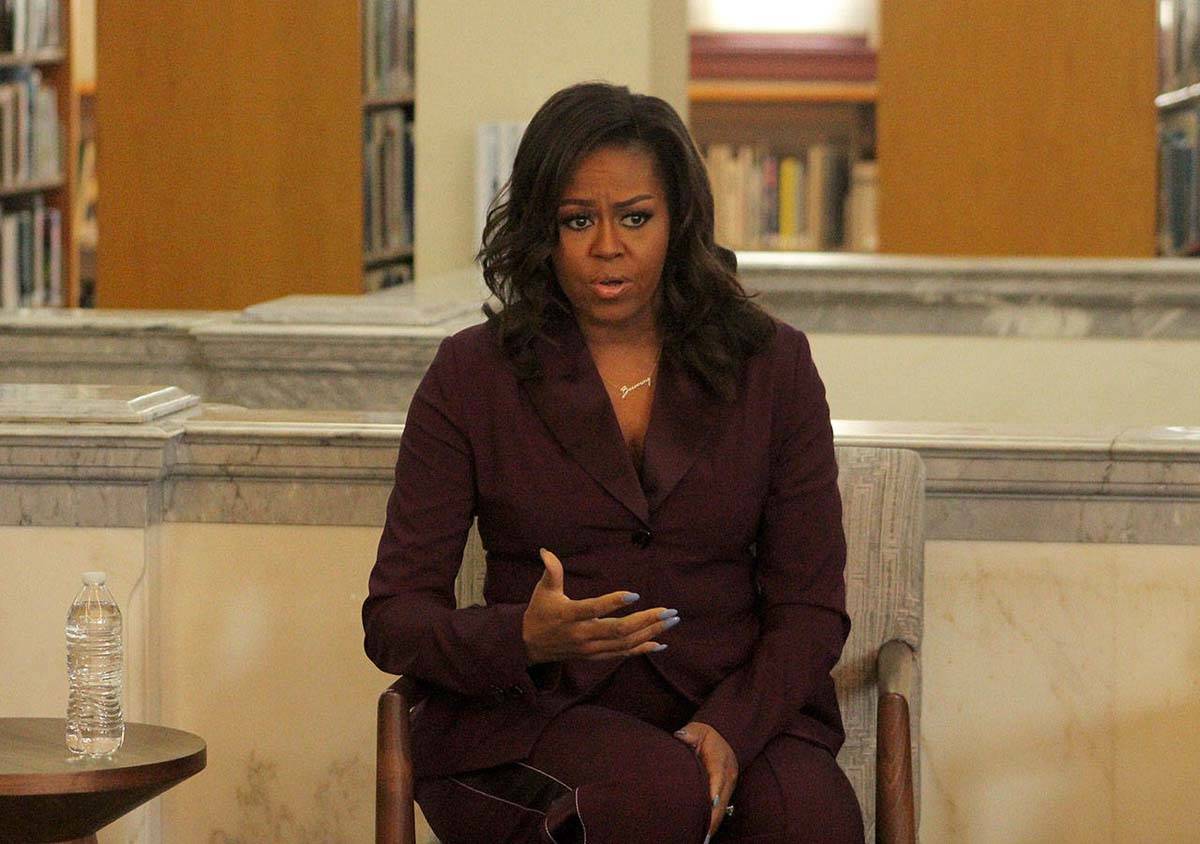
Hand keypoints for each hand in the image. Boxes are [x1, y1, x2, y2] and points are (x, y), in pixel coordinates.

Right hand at [522, 548, 678, 663]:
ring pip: (625, 643)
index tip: (634, 594)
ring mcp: (591, 648)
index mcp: (570, 615)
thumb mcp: (543, 590)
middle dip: (646, 621)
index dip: (614, 602)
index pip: (594, 609)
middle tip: (669, 611)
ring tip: (671, 621)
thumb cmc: (540, 612)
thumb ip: (551, 571)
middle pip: (618, 630)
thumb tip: (546, 551)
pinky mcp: (595, 656)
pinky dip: (642, 649)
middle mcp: (582, 634)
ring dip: (651, 633)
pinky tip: (660, 643)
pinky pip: (622, 654)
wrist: (529, 646)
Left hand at [673, 722, 737, 842]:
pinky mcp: (726, 791)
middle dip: (712, 821)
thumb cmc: (705, 735)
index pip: (717, 783)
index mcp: (721, 763)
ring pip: (722, 809)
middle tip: (702, 836)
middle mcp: (728, 777)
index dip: (712, 799)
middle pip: (721, 803)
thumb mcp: (697, 731)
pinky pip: (721, 808)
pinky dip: (714, 820)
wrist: (723, 736)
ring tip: (702, 838)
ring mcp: (729, 785)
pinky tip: (705, 831)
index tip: (707, 813)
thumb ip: (689, 734)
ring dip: (713, 824)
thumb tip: (681, 736)